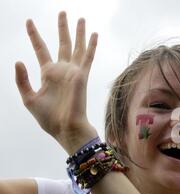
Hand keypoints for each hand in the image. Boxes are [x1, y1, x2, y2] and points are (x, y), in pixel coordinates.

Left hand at [15, 11, 98, 154]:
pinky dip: (91, 45)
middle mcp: (62, 70)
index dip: (34, 35)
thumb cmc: (48, 118)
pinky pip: (87, 57)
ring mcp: (73, 72)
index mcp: (48, 74)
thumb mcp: (29, 98)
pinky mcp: (81, 76)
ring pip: (77, 47)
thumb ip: (22, 79)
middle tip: (62, 12)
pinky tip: (94, 34)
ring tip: (80, 18)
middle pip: (62, 43)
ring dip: (78, 32)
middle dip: (62, 28)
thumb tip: (18, 60)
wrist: (65, 128)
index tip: (29, 22)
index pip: (41, 49)